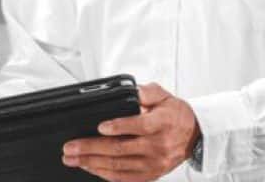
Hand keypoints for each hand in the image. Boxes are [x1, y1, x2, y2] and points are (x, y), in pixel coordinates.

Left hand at [62, 83, 199, 181]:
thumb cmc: (174, 114)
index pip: (140, 125)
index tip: (100, 126)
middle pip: (121, 148)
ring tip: (73, 158)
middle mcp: (159, 145)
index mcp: (163, 123)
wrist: (194, 135)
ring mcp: (154, 163)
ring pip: (119, 166)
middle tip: (71, 146)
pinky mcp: (151, 174)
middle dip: (91, 148)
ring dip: (92, 163)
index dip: (119, 126)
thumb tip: (131, 91)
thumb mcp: (163, 95)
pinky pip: (125, 178)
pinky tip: (90, 168)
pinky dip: (105, 174)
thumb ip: (146, 92)